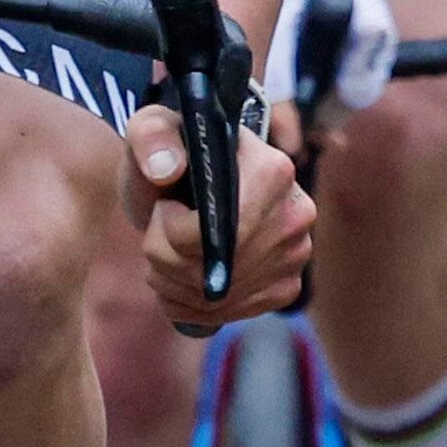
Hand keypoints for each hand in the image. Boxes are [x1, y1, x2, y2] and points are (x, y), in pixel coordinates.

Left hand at [125, 104, 312, 331]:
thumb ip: (151, 137)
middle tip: (160, 229)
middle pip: (212, 269)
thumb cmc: (169, 155)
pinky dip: (188, 303)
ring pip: (211, 297)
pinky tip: (183, 274)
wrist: (188, 187)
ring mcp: (296, 255)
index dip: (172, 231)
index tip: (165, 207)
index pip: (216, 230)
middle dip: (165, 257)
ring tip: (169, 249)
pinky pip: (223, 315)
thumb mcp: (150, 131)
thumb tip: (166, 168)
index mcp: (272, 169)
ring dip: (171, 280)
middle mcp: (296, 213)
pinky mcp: (286, 288)